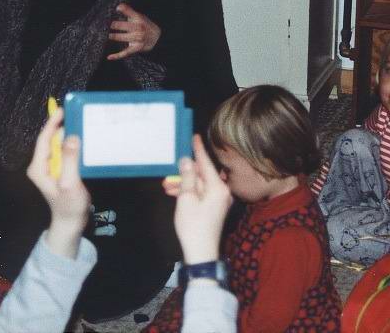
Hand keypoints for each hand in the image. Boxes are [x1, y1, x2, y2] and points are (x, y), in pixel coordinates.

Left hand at [26, 108, 90, 258]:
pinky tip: (83, 140)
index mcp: (38, 167)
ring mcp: (50, 168)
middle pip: (51, 140)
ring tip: (81, 123)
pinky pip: (66, 153)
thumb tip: (71, 136)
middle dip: (62, 126)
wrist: (71, 223)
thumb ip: (69, 159)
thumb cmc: (69, 206)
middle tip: (77, 114)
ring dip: (69, 135)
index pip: (44, 139)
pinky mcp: (60, 171)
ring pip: (59, 146)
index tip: (62, 109)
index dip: (52, 123)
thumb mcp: (70, 183)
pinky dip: (73, 145)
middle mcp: (42, 165)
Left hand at [106, 2, 160, 59]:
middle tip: (103, 24)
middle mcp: (139, 29)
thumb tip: (118, 6)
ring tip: (105, 34)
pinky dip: (117, 55)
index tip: (115, 9)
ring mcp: (137, 39)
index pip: (129, 12)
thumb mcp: (139, 16)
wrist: (158, 38)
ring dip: (113, 36)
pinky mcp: (136, 48)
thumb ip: (129, 11)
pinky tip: (109, 57)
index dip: (121, 10)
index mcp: (139, 19)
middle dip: (112, 25)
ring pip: (121, 38)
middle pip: (122, 25)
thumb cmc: (145, 26)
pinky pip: (125, 53)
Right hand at [163, 135, 232, 264]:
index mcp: (218, 187)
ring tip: (167, 185)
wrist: (201, 253)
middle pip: (202, 175)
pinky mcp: (214, 208)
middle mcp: (222, 191)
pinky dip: (189, 193)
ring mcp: (220, 200)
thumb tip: (187, 161)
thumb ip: (187, 177)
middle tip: (170, 170)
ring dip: (184, 184)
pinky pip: (201, 194)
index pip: (206, 163)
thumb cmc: (193, 226)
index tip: (194, 137)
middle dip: (185, 173)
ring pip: (199, 185)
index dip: (198, 150)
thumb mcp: (186, 198)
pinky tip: (174, 193)